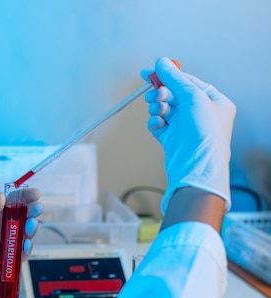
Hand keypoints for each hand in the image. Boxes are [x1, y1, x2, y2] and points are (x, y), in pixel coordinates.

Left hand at [0, 189, 42, 297]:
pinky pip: (20, 254)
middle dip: (32, 212)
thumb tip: (1, 197)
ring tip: (31, 226)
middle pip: (22, 217)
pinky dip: (26, 250)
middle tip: (36, 209)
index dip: (25, 197)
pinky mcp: (4, 259)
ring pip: (24, 235)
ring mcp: (3, 243)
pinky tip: (26, 245)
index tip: (35, 193)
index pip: (12, 202)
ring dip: (31, 229)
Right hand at [142, 57, 235, 213]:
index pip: (188, 82)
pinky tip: (156, 123)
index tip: (151, 72)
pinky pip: (159, 124)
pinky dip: (155, 122)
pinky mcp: (173, 139)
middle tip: (152, 93)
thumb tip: (162, 63)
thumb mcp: (193, 98)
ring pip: (165, 108)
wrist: (196, 167)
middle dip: (161, 94)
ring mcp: (186, 127)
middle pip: (174, 95)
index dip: (169, 76)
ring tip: (157, 110)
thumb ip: (175, 79)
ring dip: (157, 107)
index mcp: (214, 101)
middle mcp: (201, 113)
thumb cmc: (205, 135)